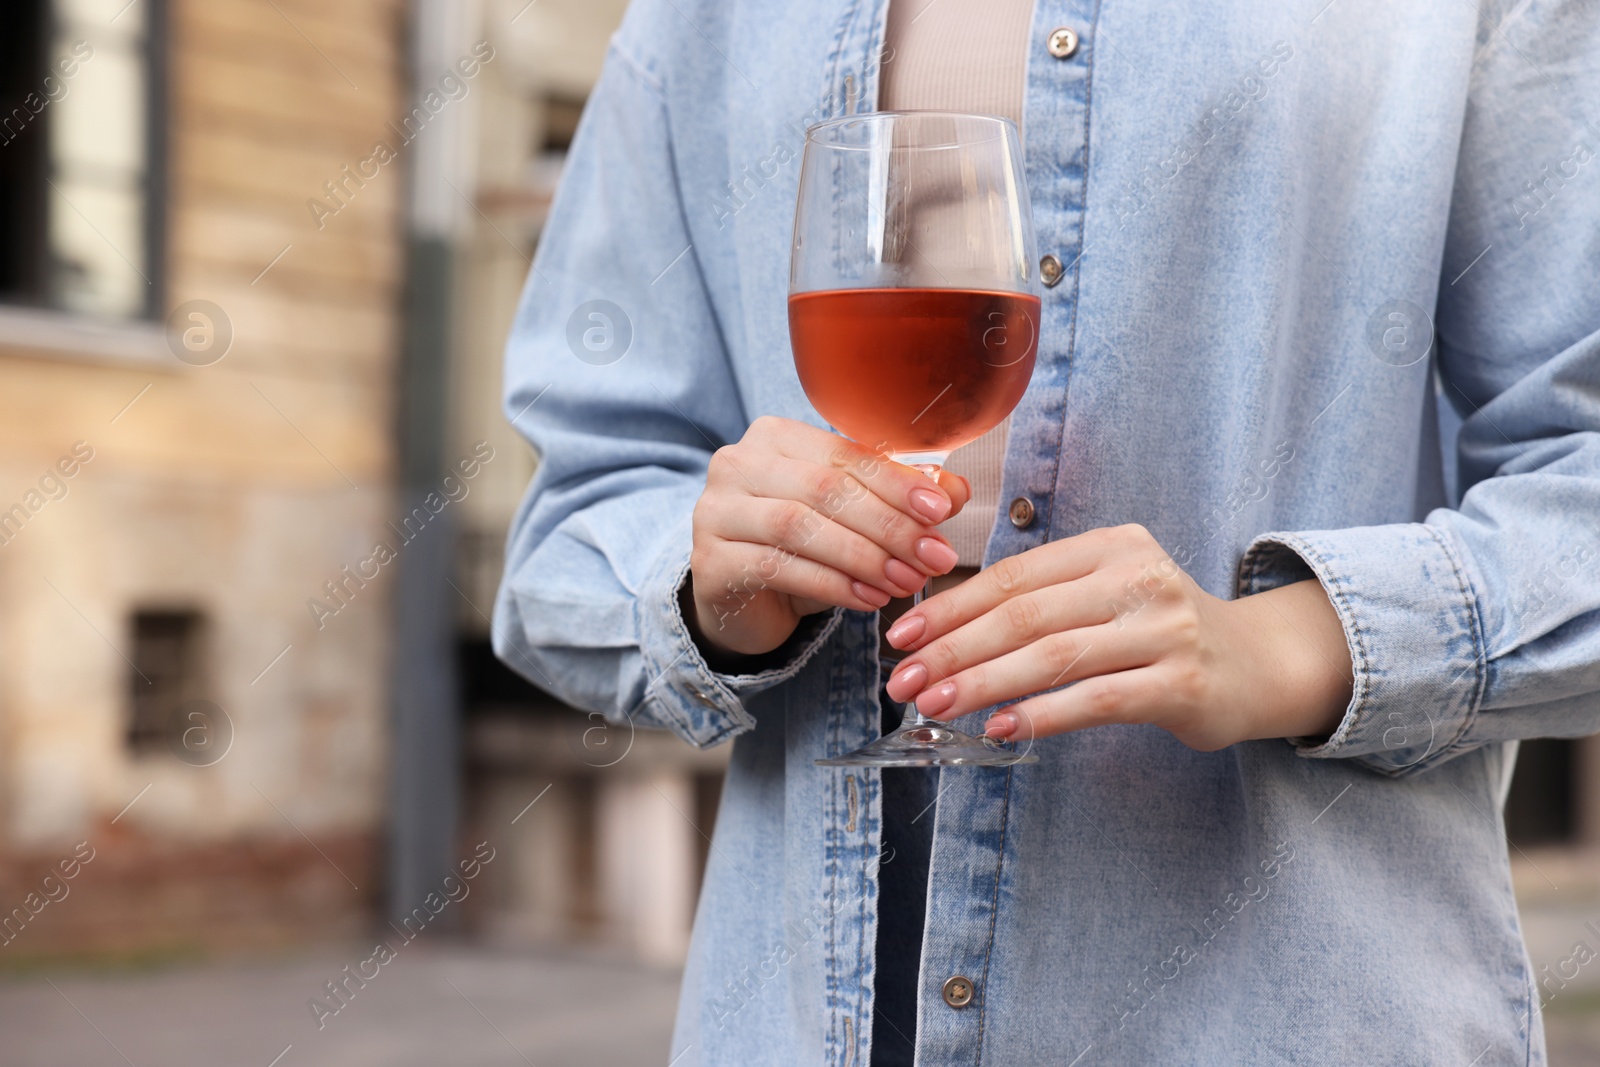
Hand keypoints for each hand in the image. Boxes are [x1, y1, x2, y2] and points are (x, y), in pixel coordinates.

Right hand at [688, 416, 970, 658]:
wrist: (743, 600)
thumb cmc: (802, 548)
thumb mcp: (854, 517)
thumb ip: (901, 498)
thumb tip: (955, 491)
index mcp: (774, 436)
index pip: (844, 454)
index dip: (896, 482)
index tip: (941, 512)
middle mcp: (736, 464)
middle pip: (824, 489)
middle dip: (888, 526)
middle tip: (933, 557)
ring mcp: (714, 511)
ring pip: (800, 527)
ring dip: (863, 558)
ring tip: (905, 582)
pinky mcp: (708, 561)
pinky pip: (777, 568)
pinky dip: (831, 584)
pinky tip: (868, 599)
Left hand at [882, 524, 1352, 750]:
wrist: (1257, 664)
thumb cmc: (1158, 630)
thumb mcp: (1106, 594)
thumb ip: (1042, 602)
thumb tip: (942, 630)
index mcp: (1110, 546)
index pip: (1013, 576)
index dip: (951, 606)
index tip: (901, 635)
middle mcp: (1138, 578)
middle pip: (1025, 615)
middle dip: (954, 649)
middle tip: (904, 680)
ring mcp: (1164, 629)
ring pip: (1054, 655)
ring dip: (985, 683)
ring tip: (936, 704)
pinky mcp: (1181, 682)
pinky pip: (1097, 698)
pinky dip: (1043, 713)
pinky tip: (1001, 727)